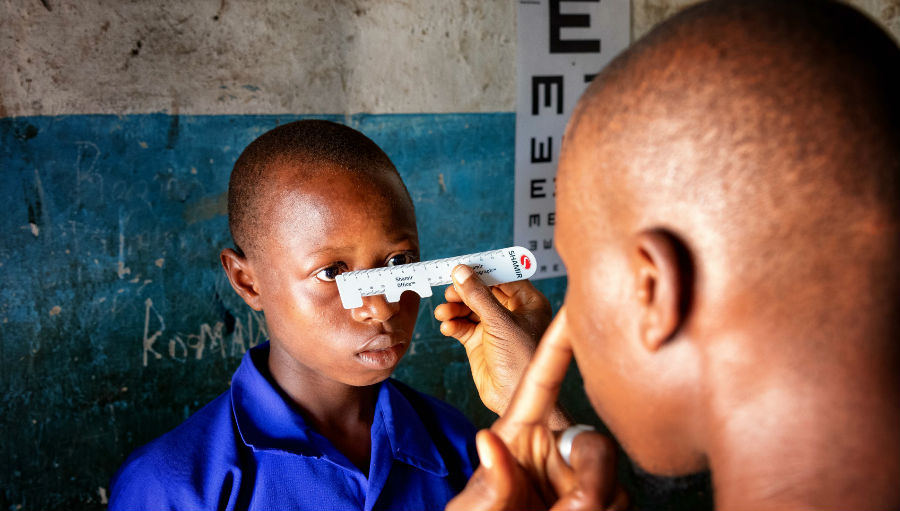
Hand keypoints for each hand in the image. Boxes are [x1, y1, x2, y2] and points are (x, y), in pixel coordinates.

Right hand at [434, 264, 552, 415]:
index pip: (504, 277)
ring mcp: (494, 328)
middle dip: (464, 291)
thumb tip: (461, 272)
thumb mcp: (499, 322)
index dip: (483, 271)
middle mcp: (512, 313)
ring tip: (444, 312)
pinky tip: (448, 327)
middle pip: (483, 291)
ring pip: (470, 308)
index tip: (463, 266)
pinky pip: (463, 326)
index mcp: (527, 303)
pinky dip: (454, 324)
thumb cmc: (520, 360)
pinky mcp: (480, 343)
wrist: (513, 398)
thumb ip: (478, 295)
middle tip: (449, 292)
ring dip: (455, 308)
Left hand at [447, 308, 626, 509]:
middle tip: (571, 508)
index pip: (541, 381)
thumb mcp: (470, 509)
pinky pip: (622, 502)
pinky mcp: (600, 501)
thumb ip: (485, 482)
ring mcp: (579, 475)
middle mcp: (554, 448)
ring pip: (615, 478)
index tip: (572, 310)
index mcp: (519, 431)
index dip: (557, 344)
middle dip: (592, 474)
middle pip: (594, 441)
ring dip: (595, 505)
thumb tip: (487, 441)